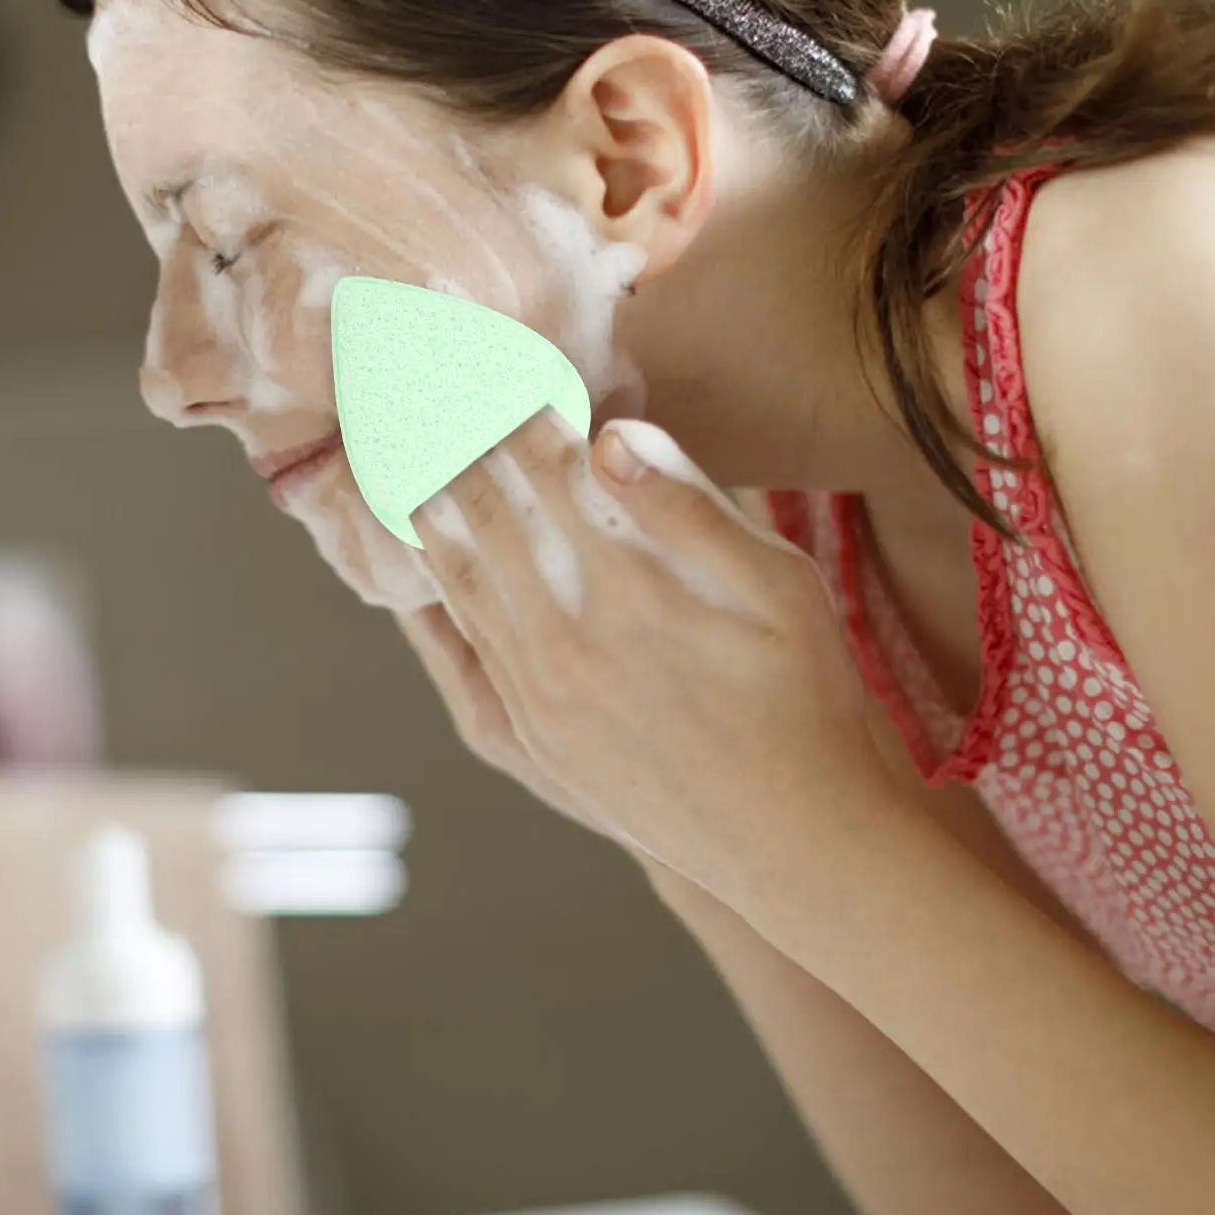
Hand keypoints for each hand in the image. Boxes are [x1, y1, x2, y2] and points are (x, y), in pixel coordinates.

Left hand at [409, 410, 908, 921]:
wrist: (796, 843)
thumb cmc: (807, 700)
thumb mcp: (780, 590)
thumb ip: (692, 507)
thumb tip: (612, 434)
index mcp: (628, 591)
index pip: (548, 476)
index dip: (521, 414)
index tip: (499, 370)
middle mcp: (565, 644)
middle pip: (485, 520)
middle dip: (458, 450)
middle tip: (430, 398)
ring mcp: (539, 699)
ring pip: (458, 584)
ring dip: (431, 513)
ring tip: (407, 458)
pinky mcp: (531, 741)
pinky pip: (462, 650)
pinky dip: (435, 595)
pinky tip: (424, 567)